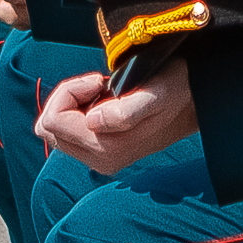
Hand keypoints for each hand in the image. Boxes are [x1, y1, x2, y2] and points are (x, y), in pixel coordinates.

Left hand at [37, 59, 198, 171]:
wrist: (193, 103)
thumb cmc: (174, 90)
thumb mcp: (156, 93)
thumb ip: (125, 111)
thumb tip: (92, 121)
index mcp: (107, 149)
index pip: (52, 120)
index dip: (70, 92)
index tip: (98, 82)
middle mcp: (98, 160)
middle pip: (48, 127)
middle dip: (67, 99)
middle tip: (100, 86)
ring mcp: (98, 159)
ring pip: (54, 130)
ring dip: (71, 105)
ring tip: (103, 94)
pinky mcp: (99, 153)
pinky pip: (66, 132)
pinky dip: (76, 112)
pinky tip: (104, 103)